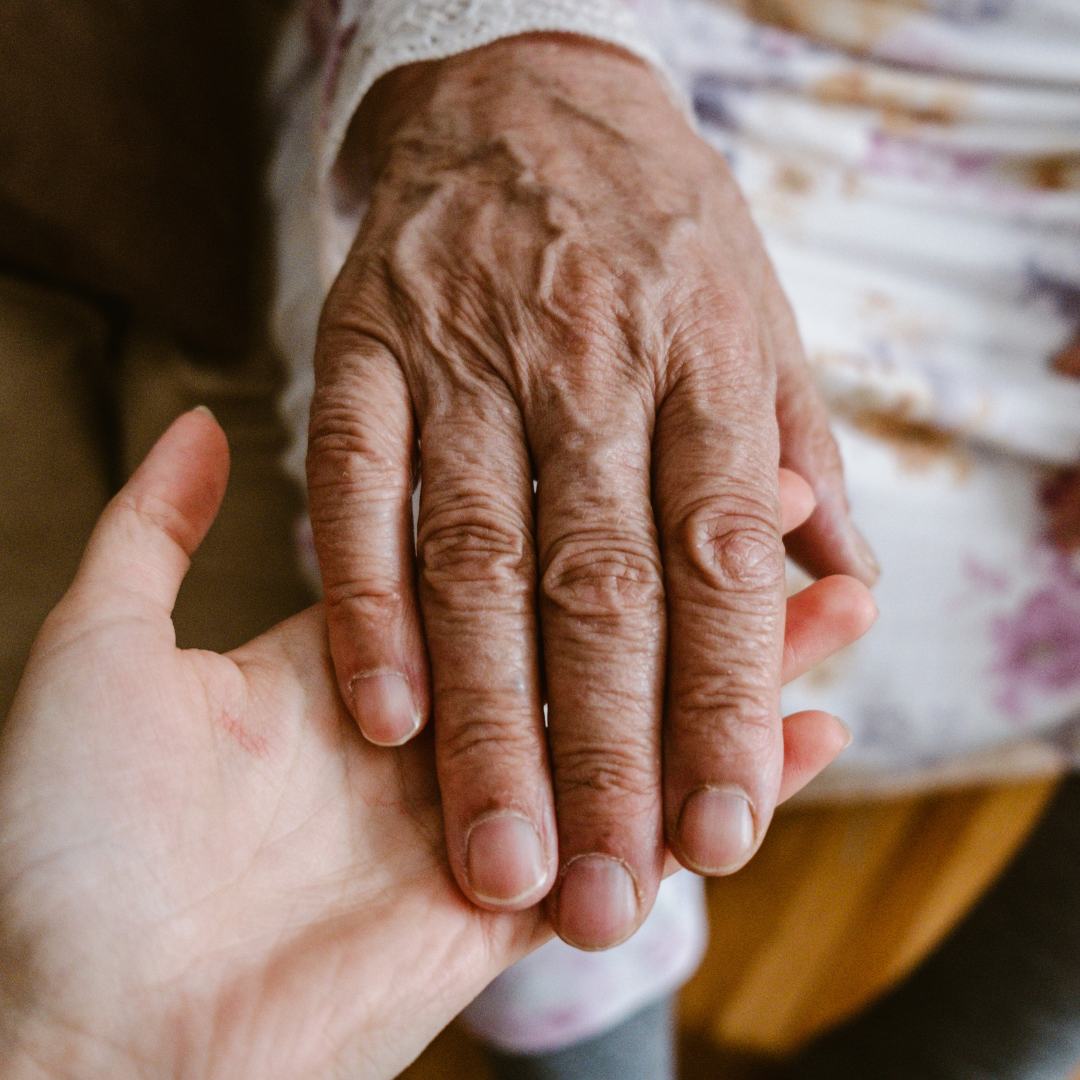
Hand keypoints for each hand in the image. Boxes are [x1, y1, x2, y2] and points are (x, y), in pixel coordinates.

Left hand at [0, 412, 865, 1078]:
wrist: (76, 1020)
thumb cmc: (66, 833)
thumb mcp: (104, 648)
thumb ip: (157, 533)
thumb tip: (203, 420)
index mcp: (363, 652)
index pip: (507, 552)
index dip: (590, 495)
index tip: (666, 437)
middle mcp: (444, 720)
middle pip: (599, 623)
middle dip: (696, 565)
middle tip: (792, 506)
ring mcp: (491, 806)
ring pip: (646, 715)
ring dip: (746, 656)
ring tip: (841, 600)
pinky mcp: (516, 898)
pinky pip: (648, 831)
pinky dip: (733, 782)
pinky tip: (813, 729)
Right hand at [309, 33, 877, 948]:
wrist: (526, 93)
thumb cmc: (657, 230)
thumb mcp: (757, 316)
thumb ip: (799, 454)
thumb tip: (846, 587)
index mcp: (700, 365)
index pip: (716, 563)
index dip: (723, 705)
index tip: (722, 834)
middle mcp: (585, 367)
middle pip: (598, 585)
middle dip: (603, 754)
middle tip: (606, 896)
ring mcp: (462, 356)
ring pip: (476, 555)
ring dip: (485, 718)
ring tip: (497, 852)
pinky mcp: (361, 348)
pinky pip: (354, 486)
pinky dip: (364, 599)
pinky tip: (383, 711)